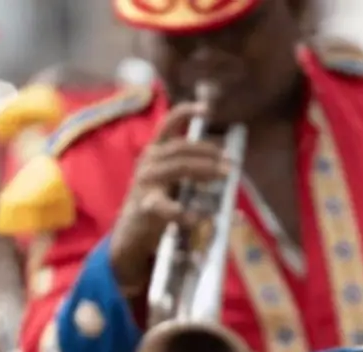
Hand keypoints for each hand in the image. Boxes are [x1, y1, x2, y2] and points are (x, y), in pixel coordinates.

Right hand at [107, 102, 227, 293]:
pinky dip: (185, 212)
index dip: (186, 111)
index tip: (207, 109)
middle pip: (181, 147)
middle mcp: (149, 161)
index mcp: (155, 151)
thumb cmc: (157, 200)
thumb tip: (226, 165)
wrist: (132, 231)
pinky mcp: (146, 205)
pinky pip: (167, 206)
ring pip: (178, 167)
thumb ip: (192, 168)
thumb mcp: (171, 178)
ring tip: (224, 177)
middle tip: (230, 164)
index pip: (169, 123)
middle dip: (209, 153)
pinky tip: (199, 217)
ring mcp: (146, 182)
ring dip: (205, 170)